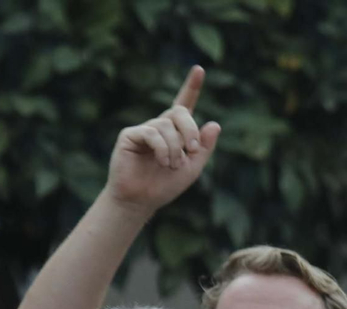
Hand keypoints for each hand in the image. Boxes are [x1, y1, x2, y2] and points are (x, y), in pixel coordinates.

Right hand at [104, 66, 221, 213]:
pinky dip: (162, 148)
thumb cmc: (165, 185)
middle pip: (180, 112)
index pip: (185, 104)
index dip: (192, 87)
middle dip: (190, 130)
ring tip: (172, 165)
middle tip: (192, 149)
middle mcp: (160, 126)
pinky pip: (152, 133)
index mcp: (176, 131)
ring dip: (175, 148)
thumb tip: (214, 124)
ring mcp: (145, 129)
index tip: (199, 69)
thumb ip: (204, 147)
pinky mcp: (131, 135)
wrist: (142, 200)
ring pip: (167, 126)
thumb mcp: (193, 167)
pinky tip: (162, 161)